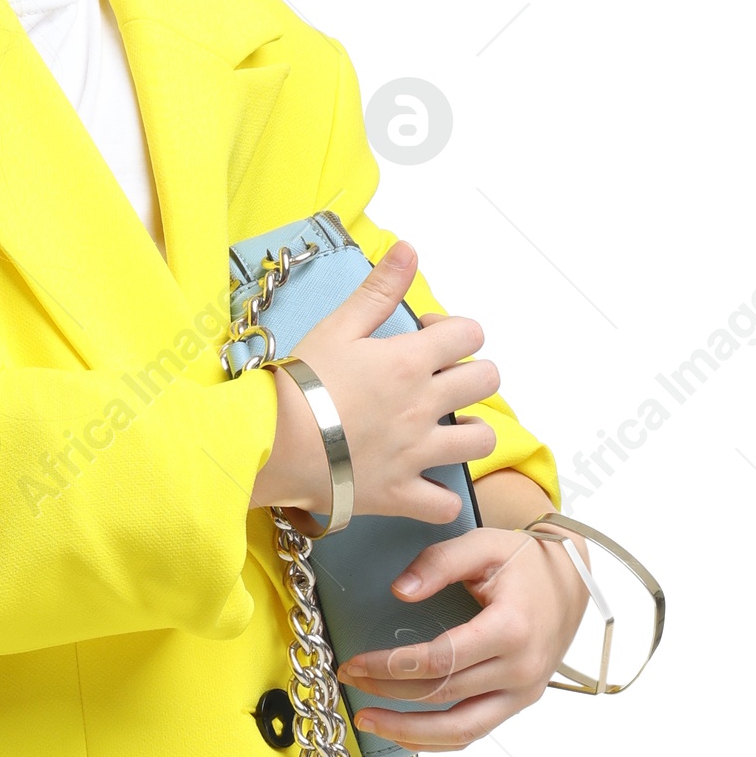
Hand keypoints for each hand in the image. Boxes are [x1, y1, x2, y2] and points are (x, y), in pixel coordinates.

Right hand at [249, 238, 499, 521]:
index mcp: (411, 360)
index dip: (455, 330)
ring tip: (448, 431)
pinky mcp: (399, 493)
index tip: (429, 337)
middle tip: (442, 381)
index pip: (469, 334)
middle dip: (472, 375)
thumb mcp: (337, 326)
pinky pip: (444, 506)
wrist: (269, 441)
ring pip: (481, 441)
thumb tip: (410, 249)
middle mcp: (424, 405)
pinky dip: (442, 500)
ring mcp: (416, 453)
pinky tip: (428, 487)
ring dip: (471, 433)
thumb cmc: (297, 382)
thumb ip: (379, 289)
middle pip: (486, 382)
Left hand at [337, 522, 589, 749]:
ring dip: (409, 732)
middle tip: (350, 681)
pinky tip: (404, 732)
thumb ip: (439, 562)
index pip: (440, 661)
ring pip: (460, 730)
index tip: (355, 662)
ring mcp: (524, 692)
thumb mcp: (483, 545)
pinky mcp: (521, 702)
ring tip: (367, 721)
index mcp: (512, 629)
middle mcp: (522, 669)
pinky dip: (437, 740)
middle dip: (389, 693)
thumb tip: (399, 591)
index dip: (391, 666)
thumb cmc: (526, 561)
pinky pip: (475, 732)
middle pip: (442, 695)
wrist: (573, 580)